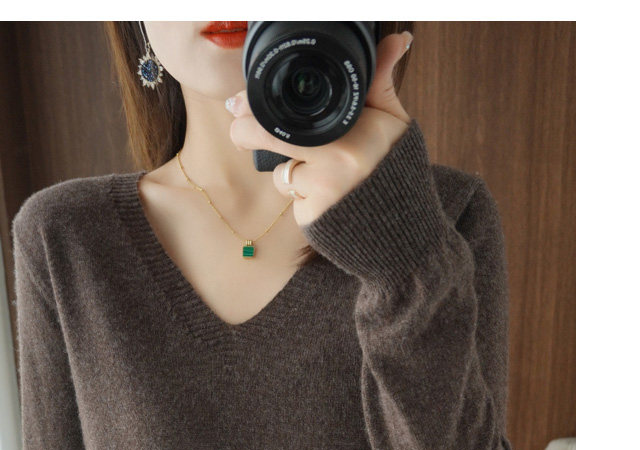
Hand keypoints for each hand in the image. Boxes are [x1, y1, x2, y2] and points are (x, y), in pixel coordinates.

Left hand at [227, 31, 413, 226]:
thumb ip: (381, 80)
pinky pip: (293, 202)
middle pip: (265, 141)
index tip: (237, 105)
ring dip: (290, 172)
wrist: (403, 218)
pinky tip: (324, 196)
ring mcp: (320, 193)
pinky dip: (303, 197)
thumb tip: (398, 40)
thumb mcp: (391, 119)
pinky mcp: (312, 218)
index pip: (284, 116)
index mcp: (347, 133)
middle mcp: (332, 163)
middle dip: (247, 134)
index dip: (252, 111)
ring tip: (321, 172)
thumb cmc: (394, 164)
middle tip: (242, 131)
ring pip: (281, 175)